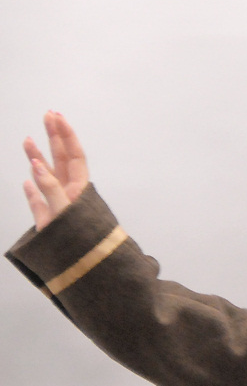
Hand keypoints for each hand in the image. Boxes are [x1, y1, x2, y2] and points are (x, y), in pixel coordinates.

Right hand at [23, 111, 89, 230]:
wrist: (81, 270)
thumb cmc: (77, 242)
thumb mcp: (63, 213)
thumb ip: (50, 188)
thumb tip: (37, 164)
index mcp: (79, 189)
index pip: (74, 155)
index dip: (66, 135)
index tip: (57, 117)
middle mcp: (70, 193)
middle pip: (63, 159)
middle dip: (55, 136)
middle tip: (48, 115)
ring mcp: (58, 206)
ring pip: (47, 176)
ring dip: (38, 157)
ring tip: (29, 139)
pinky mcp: (48, 220)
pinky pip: (38, 200)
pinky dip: (32, 189)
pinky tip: (27, 180)